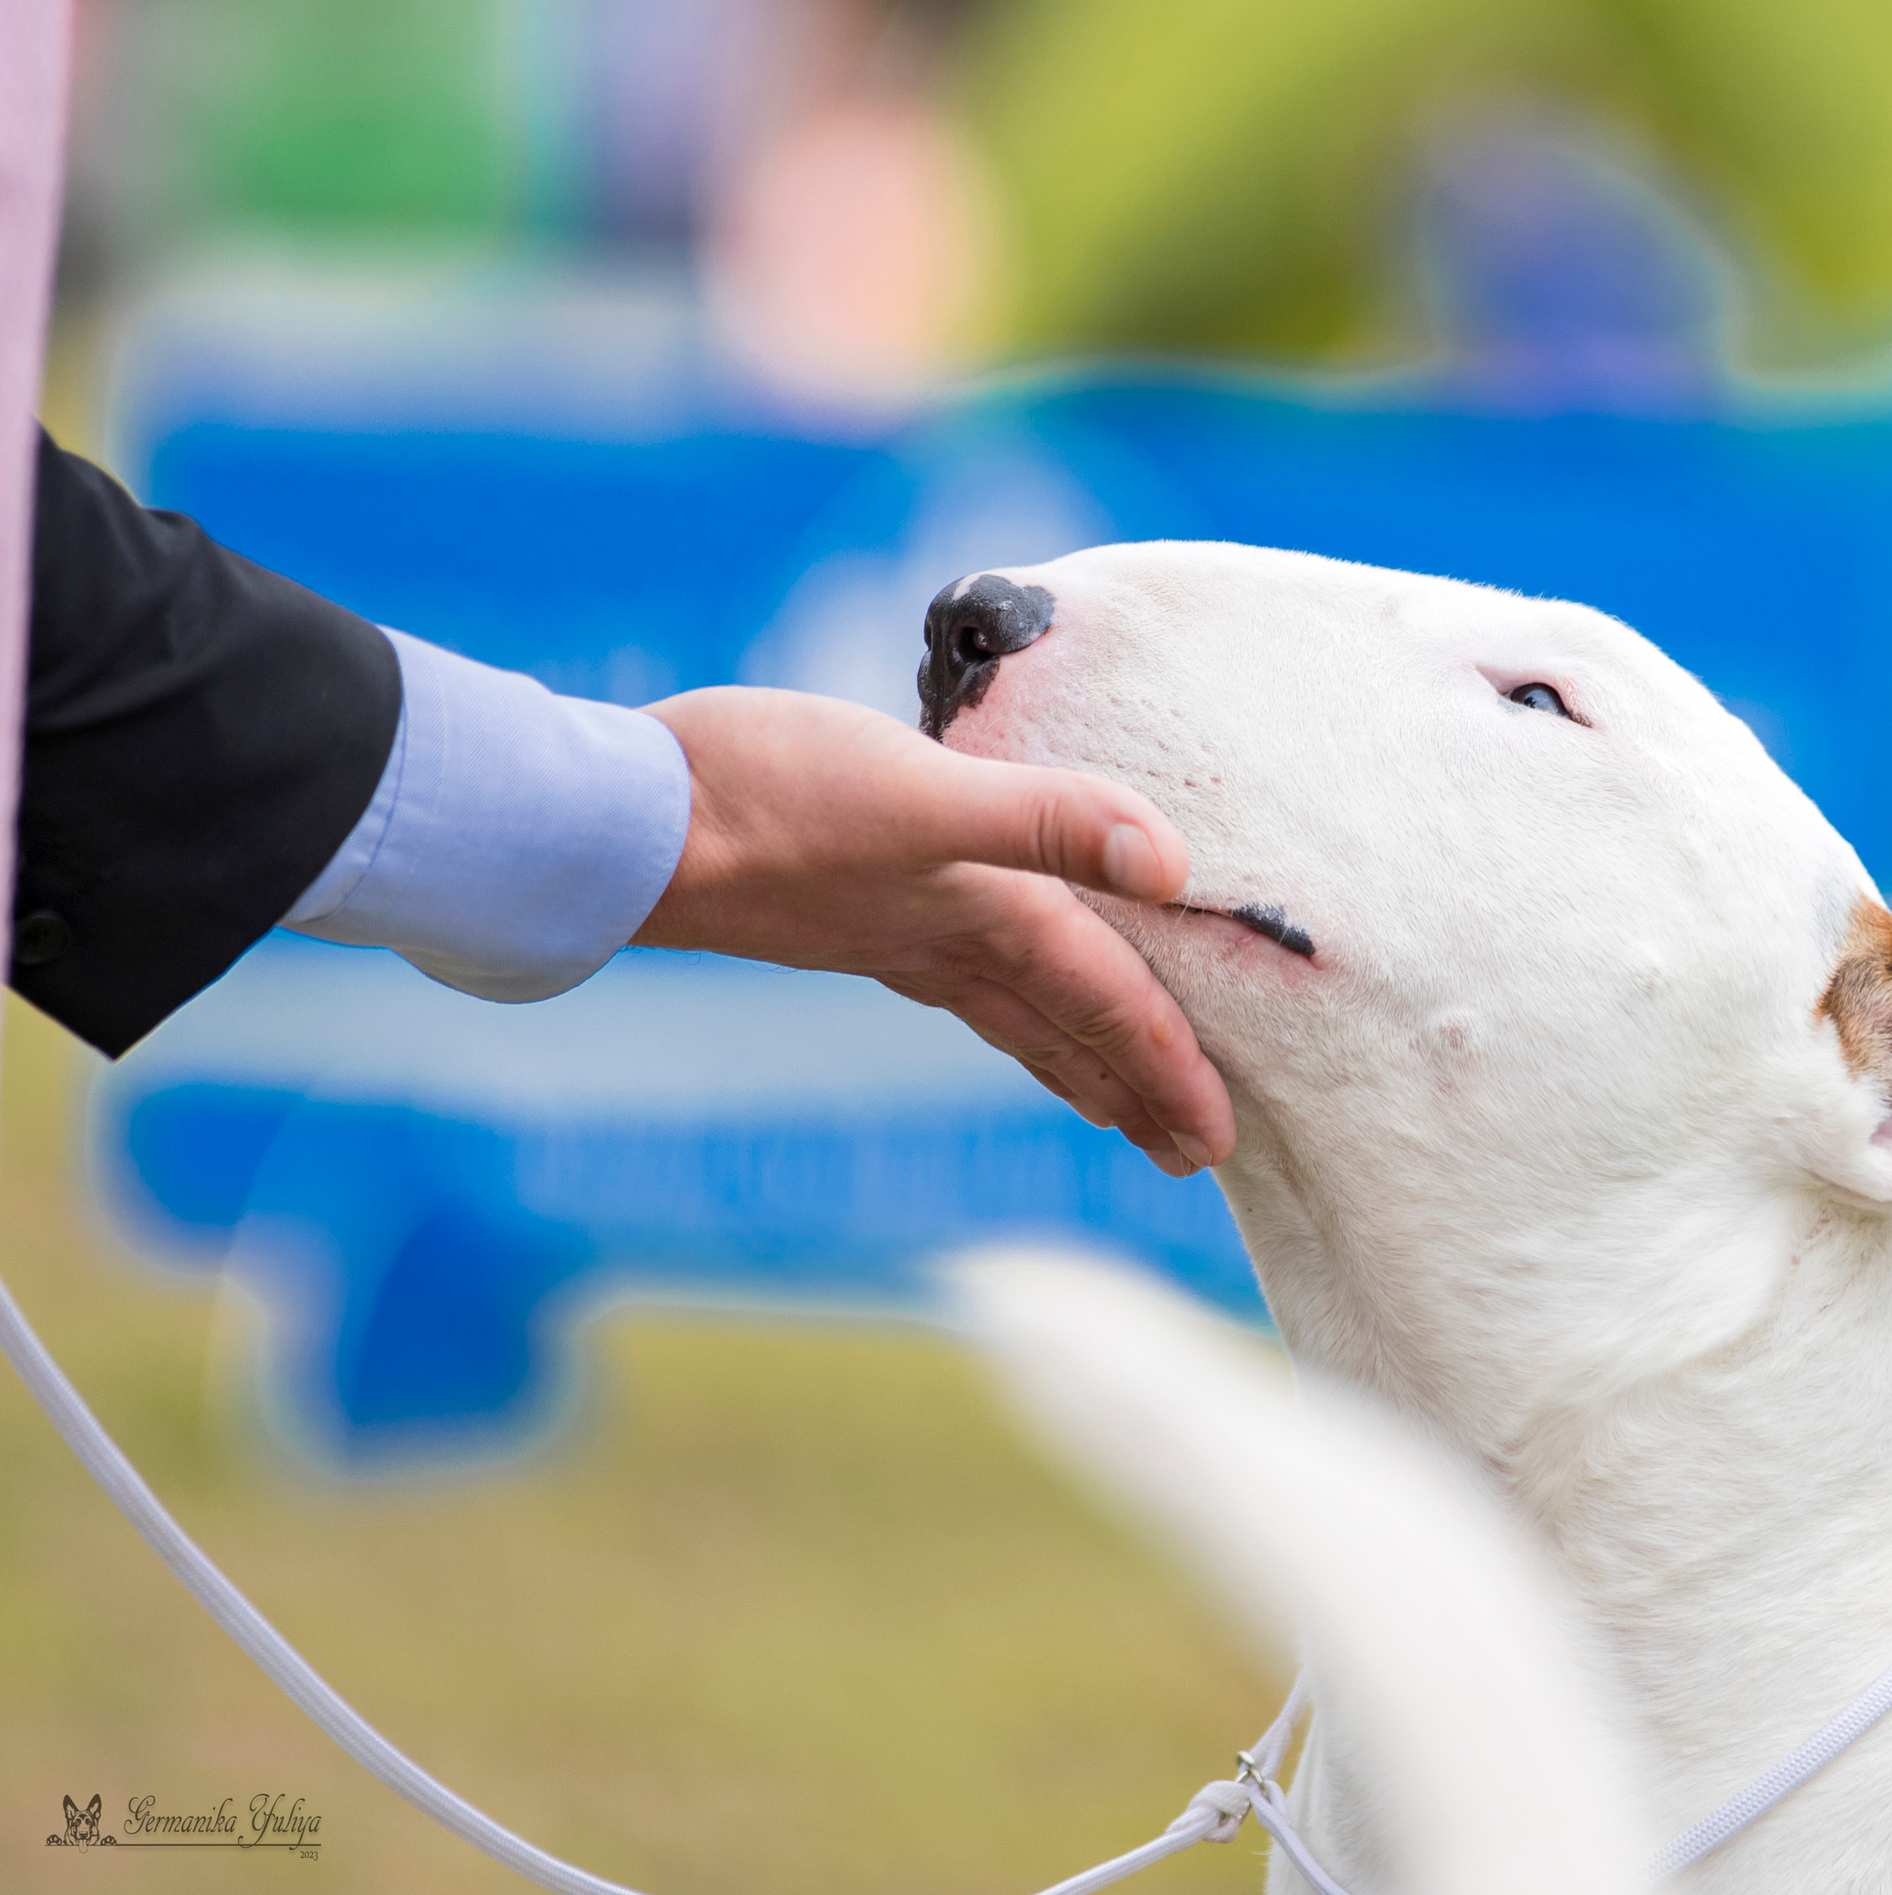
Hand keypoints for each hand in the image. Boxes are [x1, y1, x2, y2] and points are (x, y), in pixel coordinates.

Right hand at [633, 687, 1232, 1175]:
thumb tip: (1168, 863)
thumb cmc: (766, 798)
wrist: (617, 824)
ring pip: (1010, 1010)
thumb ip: (1045, 819)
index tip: (1222, 1134)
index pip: (1103, 998)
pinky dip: (999, 993)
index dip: (1170, 1060)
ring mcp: (887, 931)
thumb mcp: (919, 790)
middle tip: (1194, 1152)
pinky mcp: (841, 903)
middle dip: (1133, 1088)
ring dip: (1070, 1055)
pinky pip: (953, 971)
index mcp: (981, 914)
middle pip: (1064, 1028)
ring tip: (1110, 1097)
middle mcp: (943, 939)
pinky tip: (978, 976)